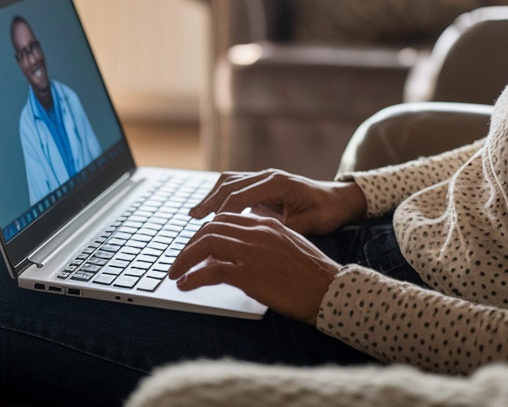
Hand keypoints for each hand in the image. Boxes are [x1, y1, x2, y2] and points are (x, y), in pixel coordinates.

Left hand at [169, 212, 338, 322]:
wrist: (331, 289)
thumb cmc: (315, 275)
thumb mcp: (289, 248)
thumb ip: (266, 244)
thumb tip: (243, 254)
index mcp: (268, 224)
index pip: (227, 218)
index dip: (205, 231)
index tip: (195, 246)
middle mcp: (258, 232)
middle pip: (211, 228)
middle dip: (189, 245)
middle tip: (179, 261)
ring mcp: (252, 252)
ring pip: (206, 245)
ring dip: (185, 259)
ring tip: (176, 274)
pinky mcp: (249, 274)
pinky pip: (210, 271)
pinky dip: (193, 277)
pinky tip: (185, 285)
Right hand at [189, 169, 366, 236]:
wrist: (338, 199)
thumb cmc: (326, 211)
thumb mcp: (309, 225)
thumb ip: (284, 231)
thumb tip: (260, 242)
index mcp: (278, 184)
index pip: (241, 196)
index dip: (222, 213)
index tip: (208, 229)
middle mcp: (268, 176)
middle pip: (230, 185)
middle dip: (209, 202)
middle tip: (193, 220)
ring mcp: (265, 178)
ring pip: (230, 182)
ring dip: (211, 197)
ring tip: (194, 215)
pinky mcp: (263, 184)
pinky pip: (236, 186)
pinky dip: (220, 196)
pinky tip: (211, 210)